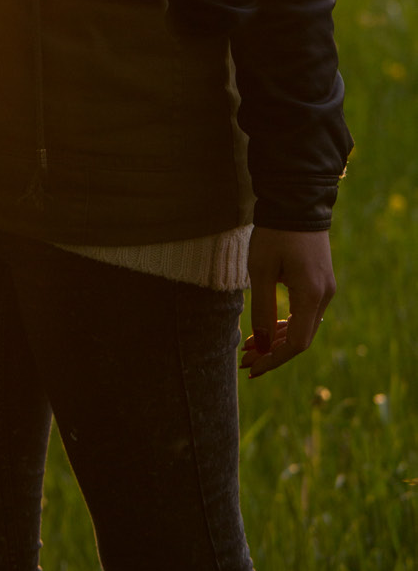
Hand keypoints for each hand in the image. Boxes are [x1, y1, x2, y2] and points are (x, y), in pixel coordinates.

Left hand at [241, 226, 335, 379]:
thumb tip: (260, 344)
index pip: (296, 343)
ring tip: (249, 347)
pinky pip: (304, 312)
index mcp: (311, 295)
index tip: (252, 368)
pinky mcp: (320, 281)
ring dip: (276, 339)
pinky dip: (285, 323)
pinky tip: (265, 328)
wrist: (296, 201)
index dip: (273, 359)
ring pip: (302, 326)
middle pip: (300, 338)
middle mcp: (324, 296)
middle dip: (272, 352)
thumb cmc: (275, 233)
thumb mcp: (261, 269)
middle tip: (245, 361)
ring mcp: (325, 289)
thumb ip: (262, 308)